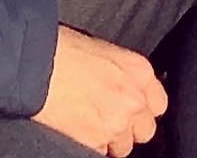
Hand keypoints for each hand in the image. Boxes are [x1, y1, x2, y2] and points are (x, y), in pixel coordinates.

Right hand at [34, 25, 167, 156]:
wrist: (37, 63)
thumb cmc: (65, 49)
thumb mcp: (106, 52)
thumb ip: (123, 74)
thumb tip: (121, 88)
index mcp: (140, 71)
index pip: (158, 104)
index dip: (142, 110)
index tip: (131, 110)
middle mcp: (134, 99)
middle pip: (145, 130)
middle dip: (129, 129)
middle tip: (109, 120)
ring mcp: (116, 123)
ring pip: (123, 148)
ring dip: (109, 140)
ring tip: (90, 125)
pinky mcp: (93, 142)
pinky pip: (99, 154)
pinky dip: (89, 146)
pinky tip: (77, 131)